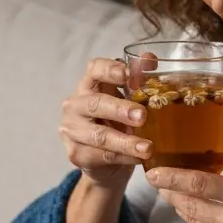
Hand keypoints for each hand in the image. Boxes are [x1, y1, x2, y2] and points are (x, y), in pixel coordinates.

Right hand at [59, 58, 153, 189]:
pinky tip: (140, 159)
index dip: (109, 69)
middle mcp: (75, 105)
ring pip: (99, 135)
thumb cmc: (117, 123)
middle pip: (95, 103)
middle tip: (142, 116)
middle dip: (120, 109)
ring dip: (125, 142)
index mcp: (89, 85)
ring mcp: (72, 131)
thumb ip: (138, 81)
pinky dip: (124, 158)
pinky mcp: (76, 154)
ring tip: (148, 148)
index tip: (127, 74)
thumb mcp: (130, 101)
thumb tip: (150, 59)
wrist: (105, 162)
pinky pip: (102, 156)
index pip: (94, 70)